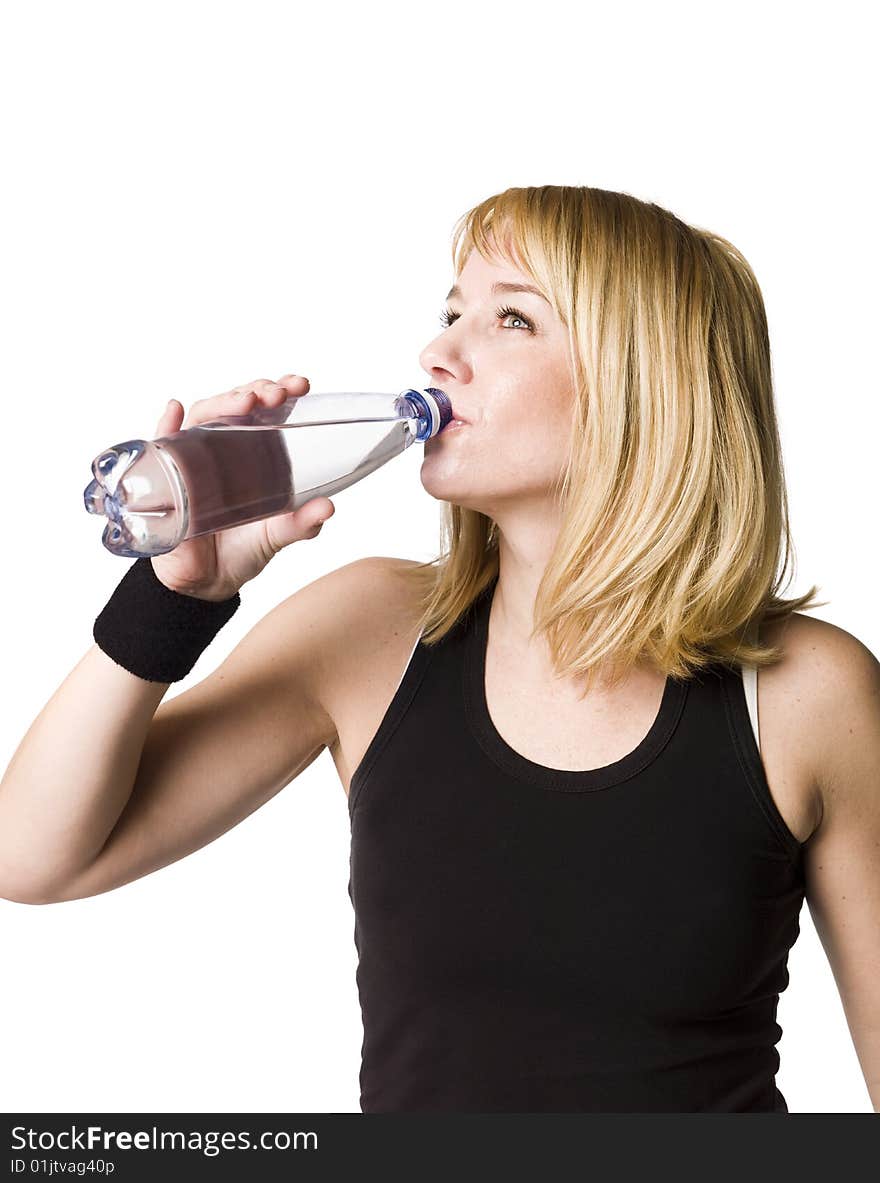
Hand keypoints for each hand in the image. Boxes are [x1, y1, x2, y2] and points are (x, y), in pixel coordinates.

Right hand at [150, 375, 334, 600]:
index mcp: (254, 452)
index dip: (280, 391)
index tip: (300, 386)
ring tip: (244, 400)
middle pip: (235, 405)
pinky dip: (166, 425)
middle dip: (256, 391)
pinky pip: (162, 445)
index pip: (265, 410)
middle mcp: (223, 448)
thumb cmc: (243, 550)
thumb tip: (328, 508)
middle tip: (275, 394)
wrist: (209, 582)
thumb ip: (302, 523)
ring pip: (203, 417)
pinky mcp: (167, 477)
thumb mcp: (277, 535)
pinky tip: (175, 411)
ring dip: (222, 401)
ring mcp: (193, 458)